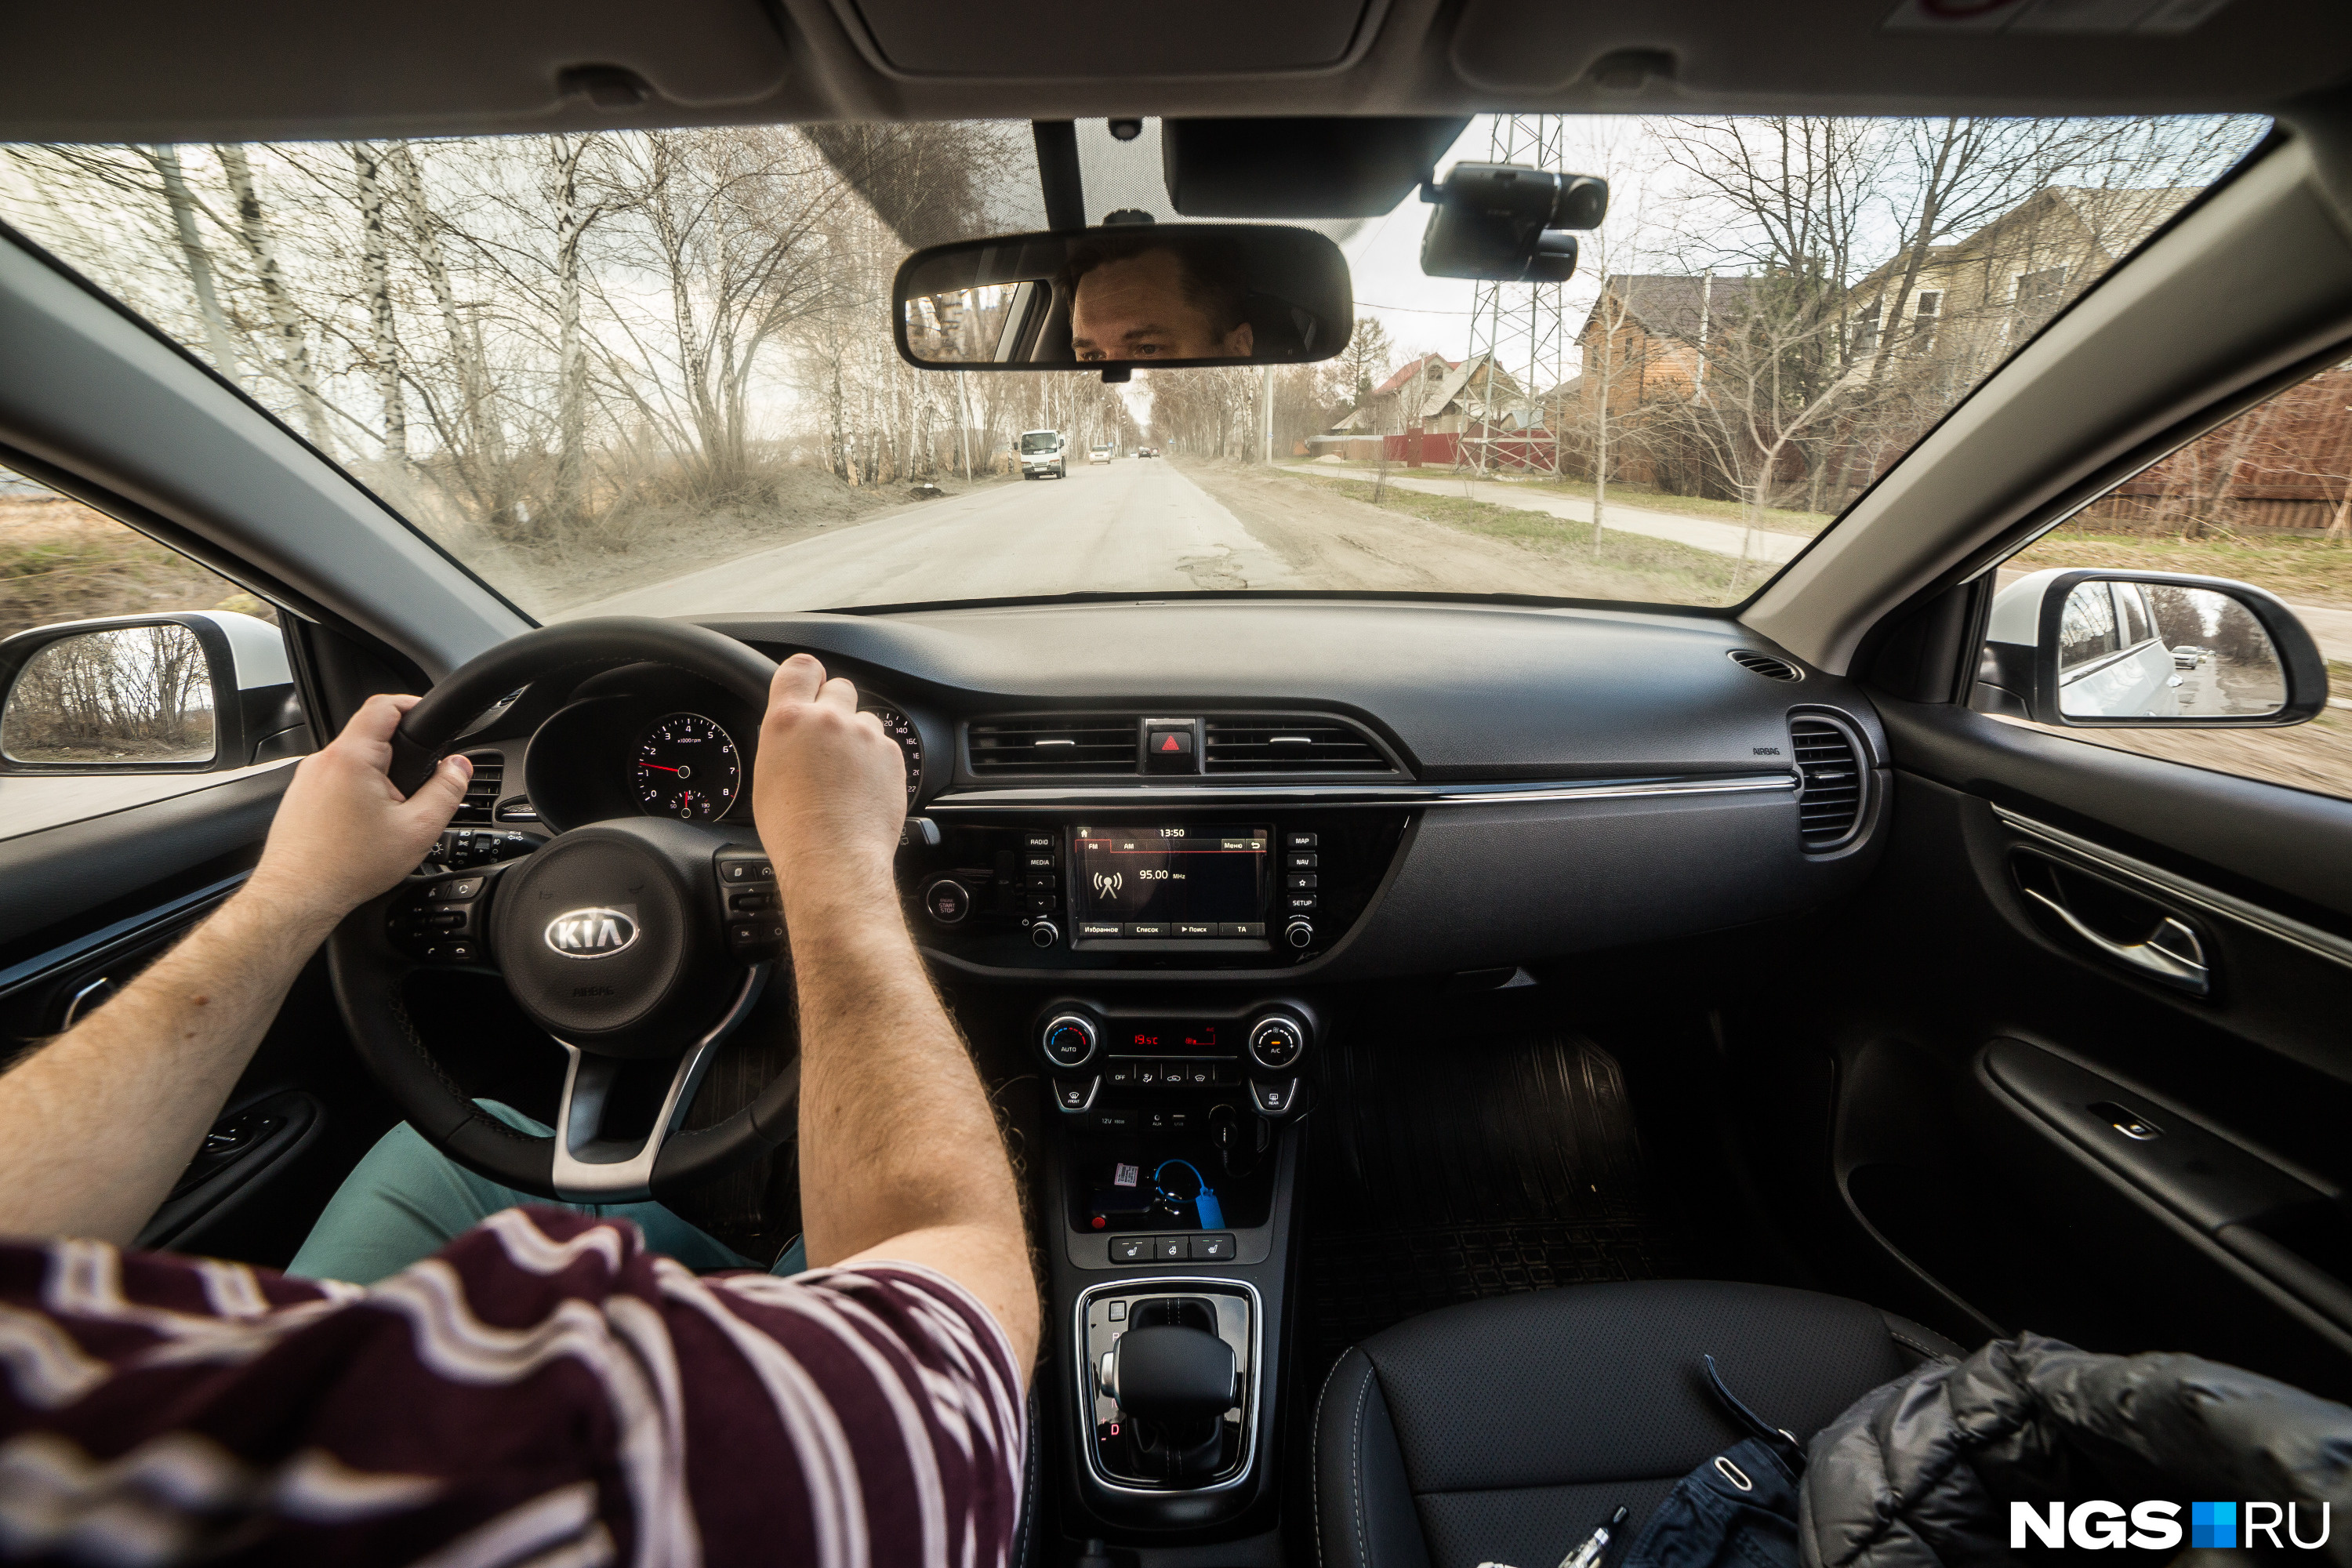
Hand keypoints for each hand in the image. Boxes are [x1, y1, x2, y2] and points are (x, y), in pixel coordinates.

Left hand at [245, 694, 471, 932]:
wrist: (298, 895)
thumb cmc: (348, 867)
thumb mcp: (418, 829)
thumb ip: (447, 790)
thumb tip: (459, 767)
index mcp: (352, 758)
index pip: (383, 706)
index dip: (412, 703)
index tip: (428, 715)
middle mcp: (323, 761)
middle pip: (369, 735)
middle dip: (399, 754)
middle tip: (416, 785)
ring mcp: (305, 779)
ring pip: (352, 761)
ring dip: (376, 777)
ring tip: (388, 815)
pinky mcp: (298, 797)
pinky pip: (334, 781)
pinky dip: (355, 793)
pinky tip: (363, 826)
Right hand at [752, 655, 907, 916]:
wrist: (834, 859)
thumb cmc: (793, 829)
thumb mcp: (767, 774)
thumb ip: (784, 739)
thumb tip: (793, 734)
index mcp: (788, 720)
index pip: (800, 667)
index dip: (807, 674)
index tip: (810, 682)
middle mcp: (829, 720)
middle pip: (840, 687)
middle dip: (835, 706)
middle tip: (827, 738)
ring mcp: (865, 736)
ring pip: (865, 719)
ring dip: (857, 737)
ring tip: (845, 775)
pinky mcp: (892, 756)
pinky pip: (884, 746)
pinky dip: (876, 761)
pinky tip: (863, 788)